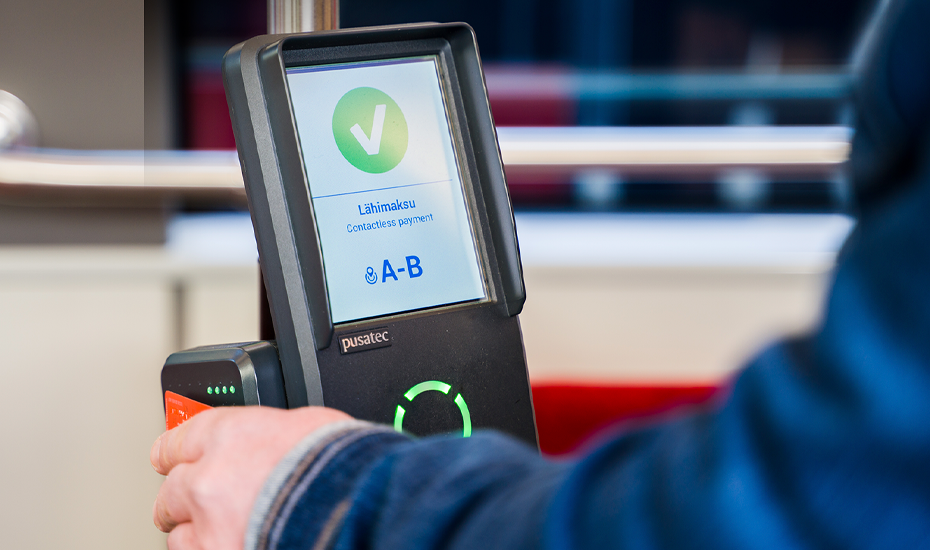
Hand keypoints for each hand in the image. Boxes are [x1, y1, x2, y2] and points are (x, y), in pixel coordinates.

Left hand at [151, 406, 351, 549]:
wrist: (356, 509)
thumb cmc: (344, 467)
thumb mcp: (310, 427)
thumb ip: (275, 435)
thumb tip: (277, 441)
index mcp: (229, 435)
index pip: (176, 441)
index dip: (174, 453)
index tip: (171, 459)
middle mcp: (209, 478)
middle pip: (171, 490)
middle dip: (183, 498)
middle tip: (197, 503)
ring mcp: (209, 526)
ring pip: (177, 534)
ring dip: (194, 533)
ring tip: (220, 533)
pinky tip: (229, 544)